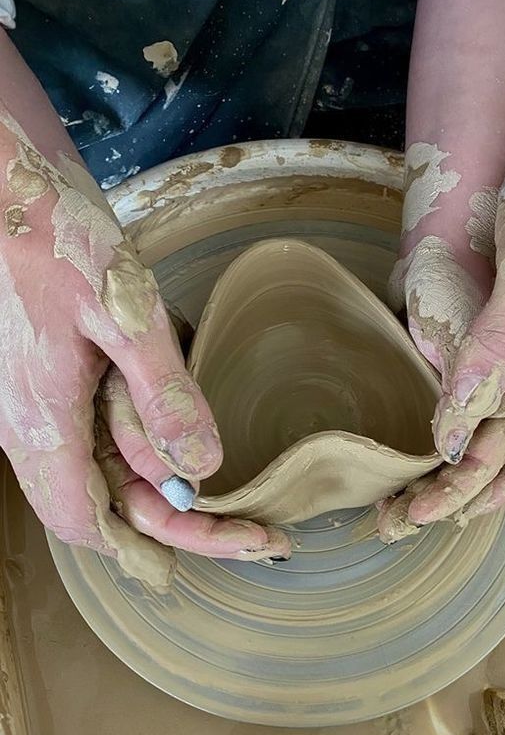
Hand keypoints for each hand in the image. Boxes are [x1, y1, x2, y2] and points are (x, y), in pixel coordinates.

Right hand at [0, 108, 287, 580]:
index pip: (95, 524)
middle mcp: (29, 427)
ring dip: (159, 492)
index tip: (224, 553)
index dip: (157, 549)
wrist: (0, 181)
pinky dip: (137, 452)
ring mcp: (31, 405)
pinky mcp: (41, 379)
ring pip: (96, 474)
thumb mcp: (125, 315)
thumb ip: (163, 395)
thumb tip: (201, 470)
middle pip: (102, 508)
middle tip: (250, 534)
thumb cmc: (53, 234)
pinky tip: (174, 447)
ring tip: (226, 503)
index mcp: (44, 423)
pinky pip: (88, 436)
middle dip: (176, 528)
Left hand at [378, 142, 504, 540]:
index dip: (497, 492)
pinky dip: (468, 421)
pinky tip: (439, 424)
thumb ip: (496, 346)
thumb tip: (455, 423)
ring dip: (465, 460)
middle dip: (470, 489)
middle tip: (410, 513)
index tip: (446, 515)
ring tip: (416, 485)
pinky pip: (500, 393)